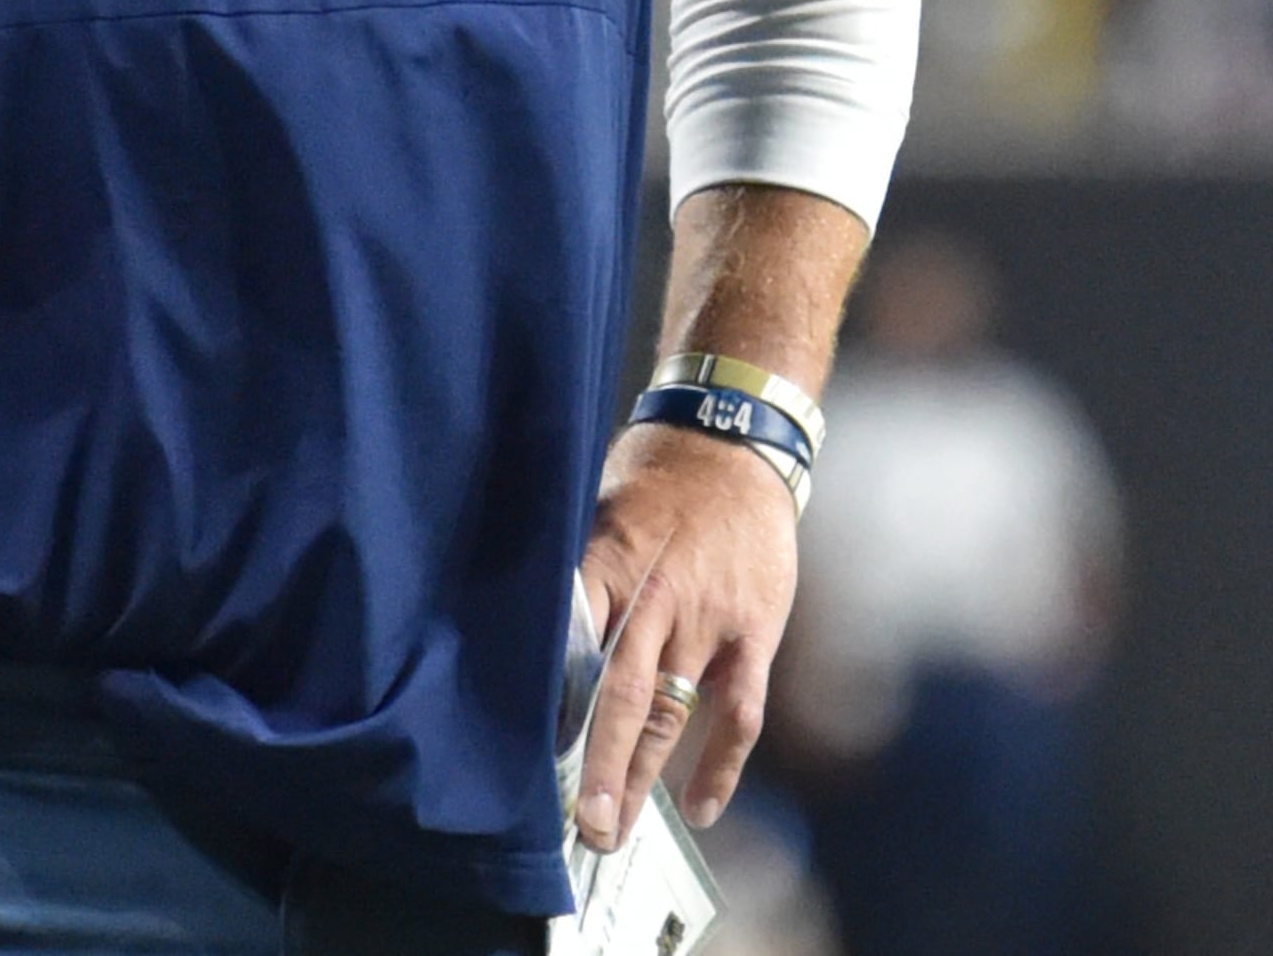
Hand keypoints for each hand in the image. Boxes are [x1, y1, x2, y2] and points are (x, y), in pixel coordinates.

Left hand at [571, 421, 798, 851]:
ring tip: (616, 830)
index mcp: (606, 562)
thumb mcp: (595, 509)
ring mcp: (707, 619)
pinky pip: (738, 712)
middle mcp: (655, 598)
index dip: (547, 706)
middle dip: (598, 766)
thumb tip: (530, 641)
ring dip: (643, 776)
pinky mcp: (751, 632)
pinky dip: (720, 764)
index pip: (569, 646)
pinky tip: (700, 808)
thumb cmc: (652, 479)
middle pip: (620, 696)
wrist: (733, 443)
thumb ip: (574, 578)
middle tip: (579, 825)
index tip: (521, 757)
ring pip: (671, 712)